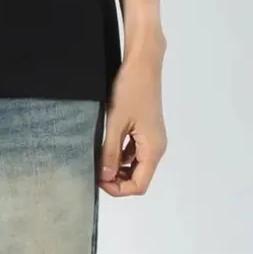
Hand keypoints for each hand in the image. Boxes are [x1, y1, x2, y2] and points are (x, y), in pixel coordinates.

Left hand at [99, 54, 165, 196]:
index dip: (118, 189)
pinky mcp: (146, 130)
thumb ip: (110, 152)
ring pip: (136, 166)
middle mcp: (156, 147)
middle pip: (139, 178)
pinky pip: (135, 152)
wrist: (143, 64)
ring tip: (99, 158)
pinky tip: (106, 146)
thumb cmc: (131, 90)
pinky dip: (121, 155)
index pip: (139, 185)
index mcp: (153, 148)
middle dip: (117, 180)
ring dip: (118, 168)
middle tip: (96, 170)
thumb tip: (105, 177)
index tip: (99, 179)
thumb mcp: (115, 123)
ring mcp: (152, 139)